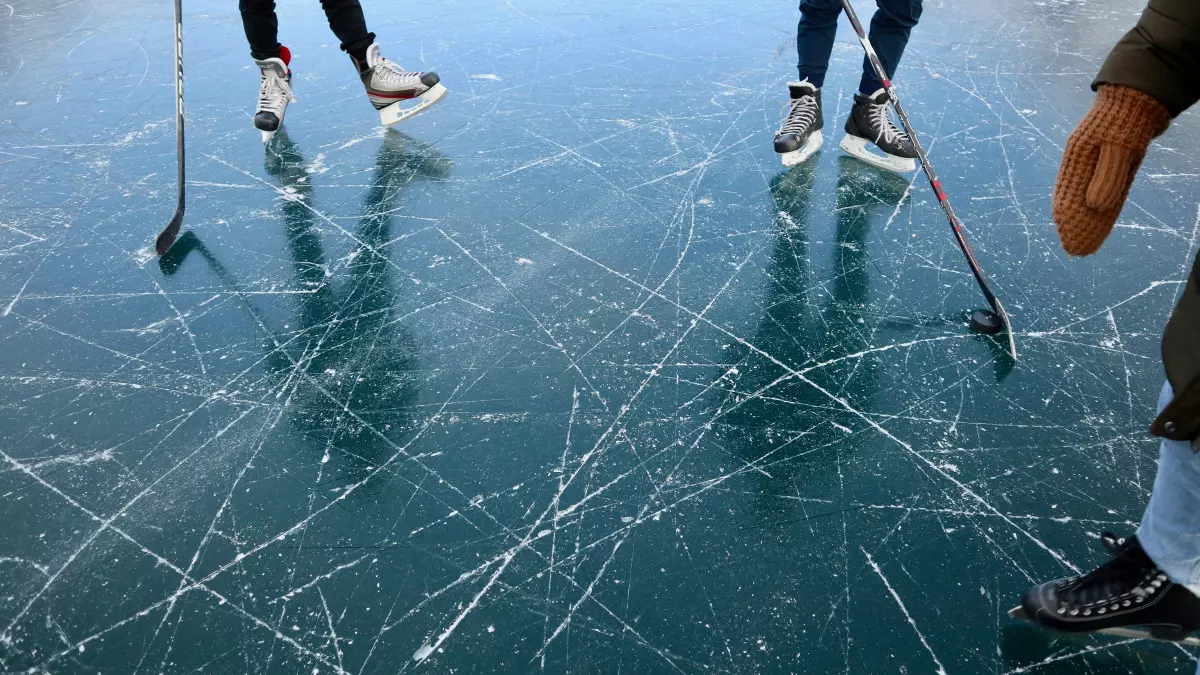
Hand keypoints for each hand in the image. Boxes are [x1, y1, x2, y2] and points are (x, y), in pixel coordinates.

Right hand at [1053, 85, 1169, 255]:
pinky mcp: (1110, 165)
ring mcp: (1095, 165)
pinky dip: (1101, 208)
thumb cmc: (1126, 120)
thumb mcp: (1119, 147)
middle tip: (1077, 251)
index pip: (1067, 198)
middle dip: (1075, 227)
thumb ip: (1107, 177)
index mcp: (1076, 159)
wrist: (1138, 98)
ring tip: (1085, 242)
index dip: (1068, 222)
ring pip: (1088, 199)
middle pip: (1075, 202)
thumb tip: (1095, 207)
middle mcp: (1081, 165)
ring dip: (1087, 221)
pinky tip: (1100, 222)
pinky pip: (1103, 192)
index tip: (1071, 243)